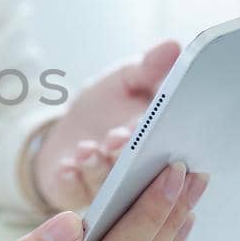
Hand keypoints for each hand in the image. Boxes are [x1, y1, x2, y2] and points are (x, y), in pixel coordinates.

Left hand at [34, 40, 179, 211]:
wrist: (66, 131)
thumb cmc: (105, 105)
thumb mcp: (125, 79)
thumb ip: (148, 68)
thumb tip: (174, 46)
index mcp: (156, 143)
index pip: (163, 145)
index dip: (154, 136)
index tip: (142, 124)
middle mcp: (135, 172)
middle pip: (136, 170)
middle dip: (125, 154)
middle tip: (116, 138)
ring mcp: (106, 187)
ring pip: (107, 185)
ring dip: (98, 167)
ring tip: (88, 150)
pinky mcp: (76, 194)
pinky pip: (75, 193)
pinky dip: (71, 180)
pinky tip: (67, 168)